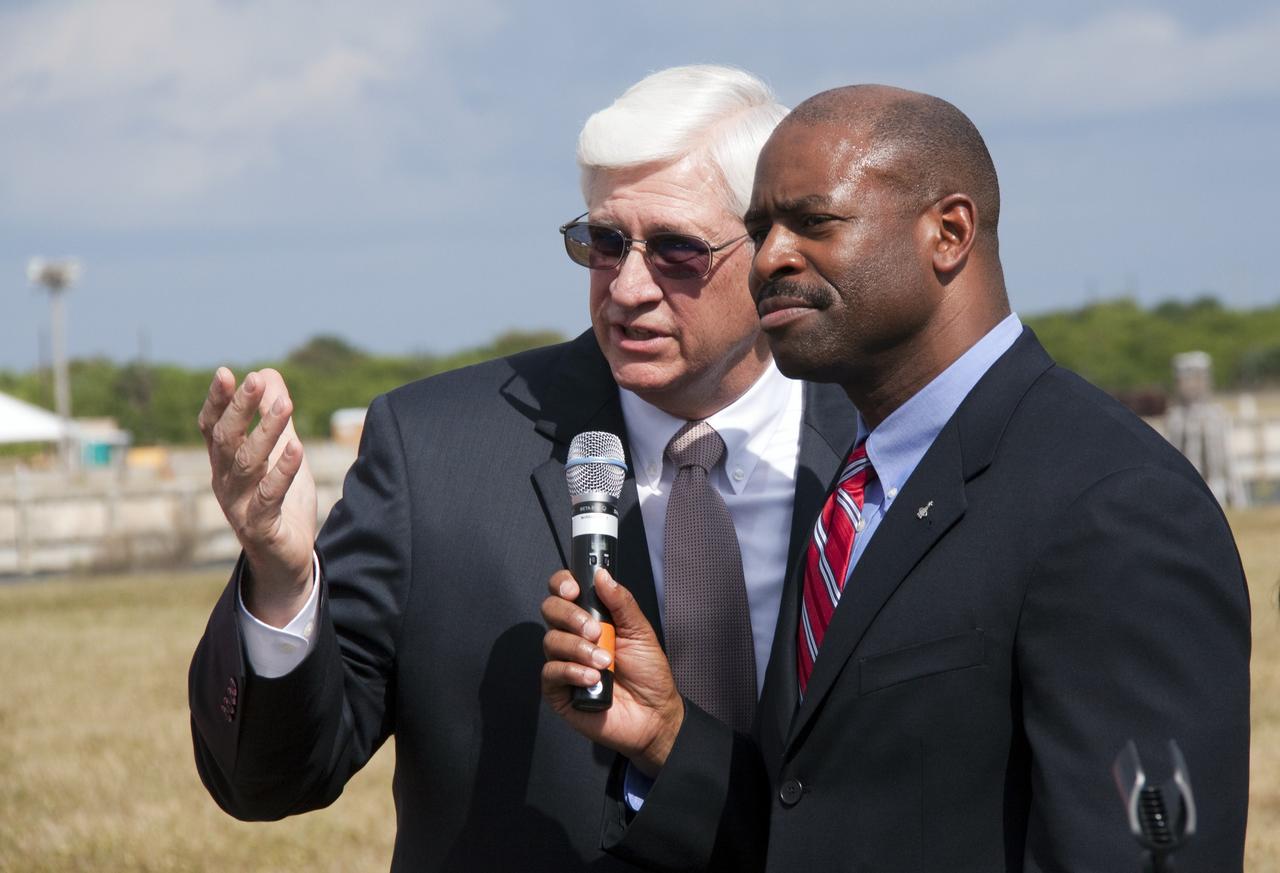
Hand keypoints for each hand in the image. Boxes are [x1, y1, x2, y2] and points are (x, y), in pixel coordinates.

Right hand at [197, 367, 316, 624]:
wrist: (286, 563)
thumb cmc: (280, 504)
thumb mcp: (279, 454)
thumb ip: (273, 417)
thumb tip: (268, 373)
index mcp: (224, 465)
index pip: (213, 428)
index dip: (217, 401)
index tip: (226, 373)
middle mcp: (226, 483)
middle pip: (226, 441)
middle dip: (240, 409)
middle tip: (254, 380)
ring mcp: (241, 507)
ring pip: (247, 465)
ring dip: (266, 432)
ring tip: (286, 404)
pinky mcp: (262, 529)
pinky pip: (269, 498)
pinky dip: (281, 472)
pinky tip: (296, 449)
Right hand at [541, 568, 683, 776]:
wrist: (653, 715)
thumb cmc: (648, 673)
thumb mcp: (640, 632)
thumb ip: (621, 602)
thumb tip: (602, 574)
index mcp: (590, 618)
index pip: (564, 591)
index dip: (563, 584)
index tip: (574, 589)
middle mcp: (572, 636)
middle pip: (550, 610)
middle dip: (571, 616)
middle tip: (596, 630)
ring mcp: (563, 662)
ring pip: (550, 640)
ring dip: (579, 648)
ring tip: (605, 663)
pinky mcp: (558, 689)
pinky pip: (550, 671)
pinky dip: (571, 671)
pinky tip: (593, 679)